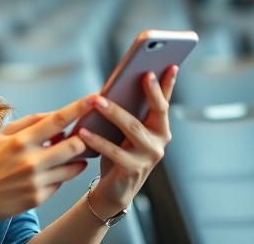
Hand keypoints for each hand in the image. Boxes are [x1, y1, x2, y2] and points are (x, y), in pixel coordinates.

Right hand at [0, 95, 102, 222]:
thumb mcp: (2, 136)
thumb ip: (30, 122)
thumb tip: (56, 117)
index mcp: (21, 140)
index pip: (57, 120)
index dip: (78, 108)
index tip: (95, 97)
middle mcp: (31, 160)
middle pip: (74, 145)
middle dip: (81, 140)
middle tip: (77, 138)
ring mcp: (37, 181)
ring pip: (73, 166)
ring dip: (76, 159)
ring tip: (68, 155)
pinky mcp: (39, 197)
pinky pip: (61, 183)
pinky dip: (60, 176)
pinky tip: (48, 174)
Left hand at [84, 65, 177, 217]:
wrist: (115, 188)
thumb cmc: (120, 152)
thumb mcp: (126, 130)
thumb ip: (128, 110)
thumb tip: (117, 84)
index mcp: (159, 127)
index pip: (165, 101)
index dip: (169, 84)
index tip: (171, 65)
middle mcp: (159, 140)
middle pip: (157, 111)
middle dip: (151, 92)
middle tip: (143, 74)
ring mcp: (148, 156)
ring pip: (133, 129)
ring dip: (115, 113)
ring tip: (98, 100)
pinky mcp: (132, 169)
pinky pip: (113, 151)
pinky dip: (97, 140)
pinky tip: (83, 131)